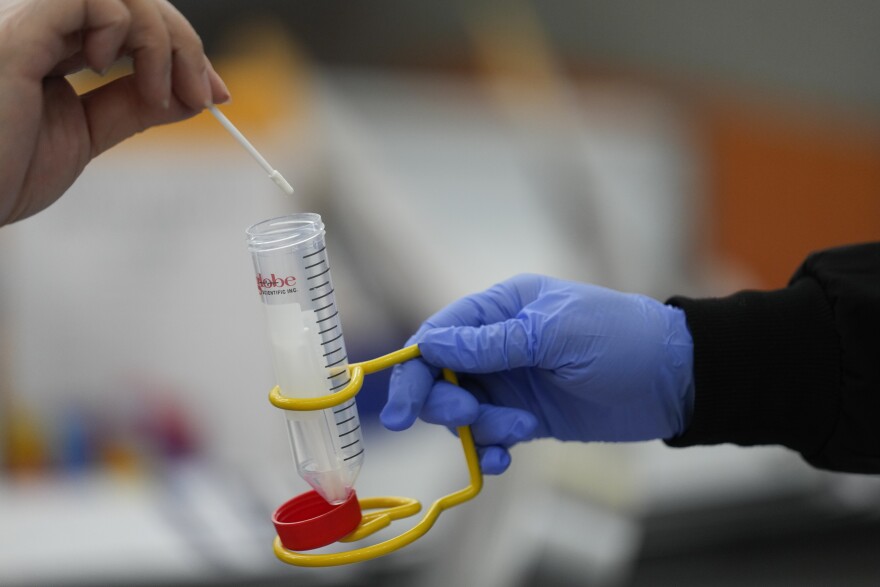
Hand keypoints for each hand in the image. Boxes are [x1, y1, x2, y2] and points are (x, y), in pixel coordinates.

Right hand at [0, 0, 229, 224]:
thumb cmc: (4, 172)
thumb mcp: (85, 135)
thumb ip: (130, 108)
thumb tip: (189, 94)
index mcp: (53, 48)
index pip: (130, 25)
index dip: (180, 50)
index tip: (215, 93)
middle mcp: (40, 25)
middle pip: (132, 1)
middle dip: (183, 44)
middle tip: (204, 95)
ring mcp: (27, 21)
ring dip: (160, 38)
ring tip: (158, 92)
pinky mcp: (18, 28)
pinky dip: (121, 25)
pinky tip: (108, 68)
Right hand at [381, 274, 694, 473]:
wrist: (672, 381)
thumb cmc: (617, 339)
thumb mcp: (554, 334)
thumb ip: (492, 342)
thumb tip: (429, 343)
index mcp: (501, 309)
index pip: (438, 334)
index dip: (413, 368)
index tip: (402, 407)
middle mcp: (498, 344)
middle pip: (440, 376)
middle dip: (444, 401)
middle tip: (464, 417)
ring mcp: (511, 382)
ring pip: (464, 411)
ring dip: (480, 427)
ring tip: (521, 428)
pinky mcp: (525, 417)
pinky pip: (490, 436)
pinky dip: (490, 450)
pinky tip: (505, 460)